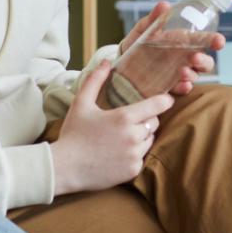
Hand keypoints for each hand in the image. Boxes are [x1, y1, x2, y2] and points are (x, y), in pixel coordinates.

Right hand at [51, 62, 175, 194]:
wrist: (65, 168)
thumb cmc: (73, 134)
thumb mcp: (81, 103)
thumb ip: (95, 80)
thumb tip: (106, 61)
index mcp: (124, 117)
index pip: (158, 105)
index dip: (164, 100)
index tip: (166, 99)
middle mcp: (133, 136)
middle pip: (154, 123)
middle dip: (146, 120)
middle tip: (128, 122)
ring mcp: (134, 155)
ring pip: (149, 140)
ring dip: (141, 137)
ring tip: (120, 138)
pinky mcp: (133, 170)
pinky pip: (142, 157)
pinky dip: (134, 154)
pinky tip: (118, 153)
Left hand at [118, 1, 225, 96]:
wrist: (120, 63)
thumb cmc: (137, 43)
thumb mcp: (144, 29)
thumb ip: (154, 18)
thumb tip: (164, 5)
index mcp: (183, 42)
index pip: (203, 41)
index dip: (214, 41)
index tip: (219, 41)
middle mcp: (184, 59)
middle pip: (205, 63)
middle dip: (204, 61)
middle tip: (195, 57)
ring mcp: (177, 75)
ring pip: (195, 76)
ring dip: (192, 74)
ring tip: (183, 71)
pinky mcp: (168, 88)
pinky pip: (181, 89)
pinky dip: (184, 88)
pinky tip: (182, 85)